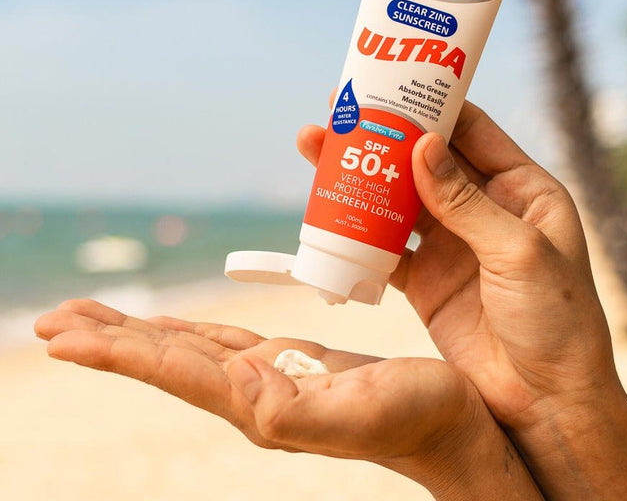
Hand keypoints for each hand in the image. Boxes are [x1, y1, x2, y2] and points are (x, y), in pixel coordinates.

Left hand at [35, 299, 541, 500]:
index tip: (60, 337)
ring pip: (187, 349)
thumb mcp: (364, 410)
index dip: (117, 352)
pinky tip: (174, 326)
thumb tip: (239, 386)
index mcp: (261, 403)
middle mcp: (253, 392)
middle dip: (109, 338)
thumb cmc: (422, 415)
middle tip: (54, 320)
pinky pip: (223, 340)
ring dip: (138, 333)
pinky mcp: (289, 361)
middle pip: (166, 360)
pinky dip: (188, 329)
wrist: (454, 426)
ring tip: (93, 318)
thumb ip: (295, 410)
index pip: (174, 372)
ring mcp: (268, 376)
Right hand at [299, 101, 614, 426]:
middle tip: (341, 109)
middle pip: (425, 160)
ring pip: (398, 198)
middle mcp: (484, 209)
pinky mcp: (424, 277)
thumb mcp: (518, 251)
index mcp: (522, 190)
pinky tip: (329, 209)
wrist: (542, 403)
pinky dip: (358, 229)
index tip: (393, 82)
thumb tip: (423, 145)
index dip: (432, 104)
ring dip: (363, 176)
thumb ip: (466, 200)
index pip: (472, 131)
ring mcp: (451, 243)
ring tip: (319, 148)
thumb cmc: (556, 322)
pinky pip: (384, 243)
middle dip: (385, 135)